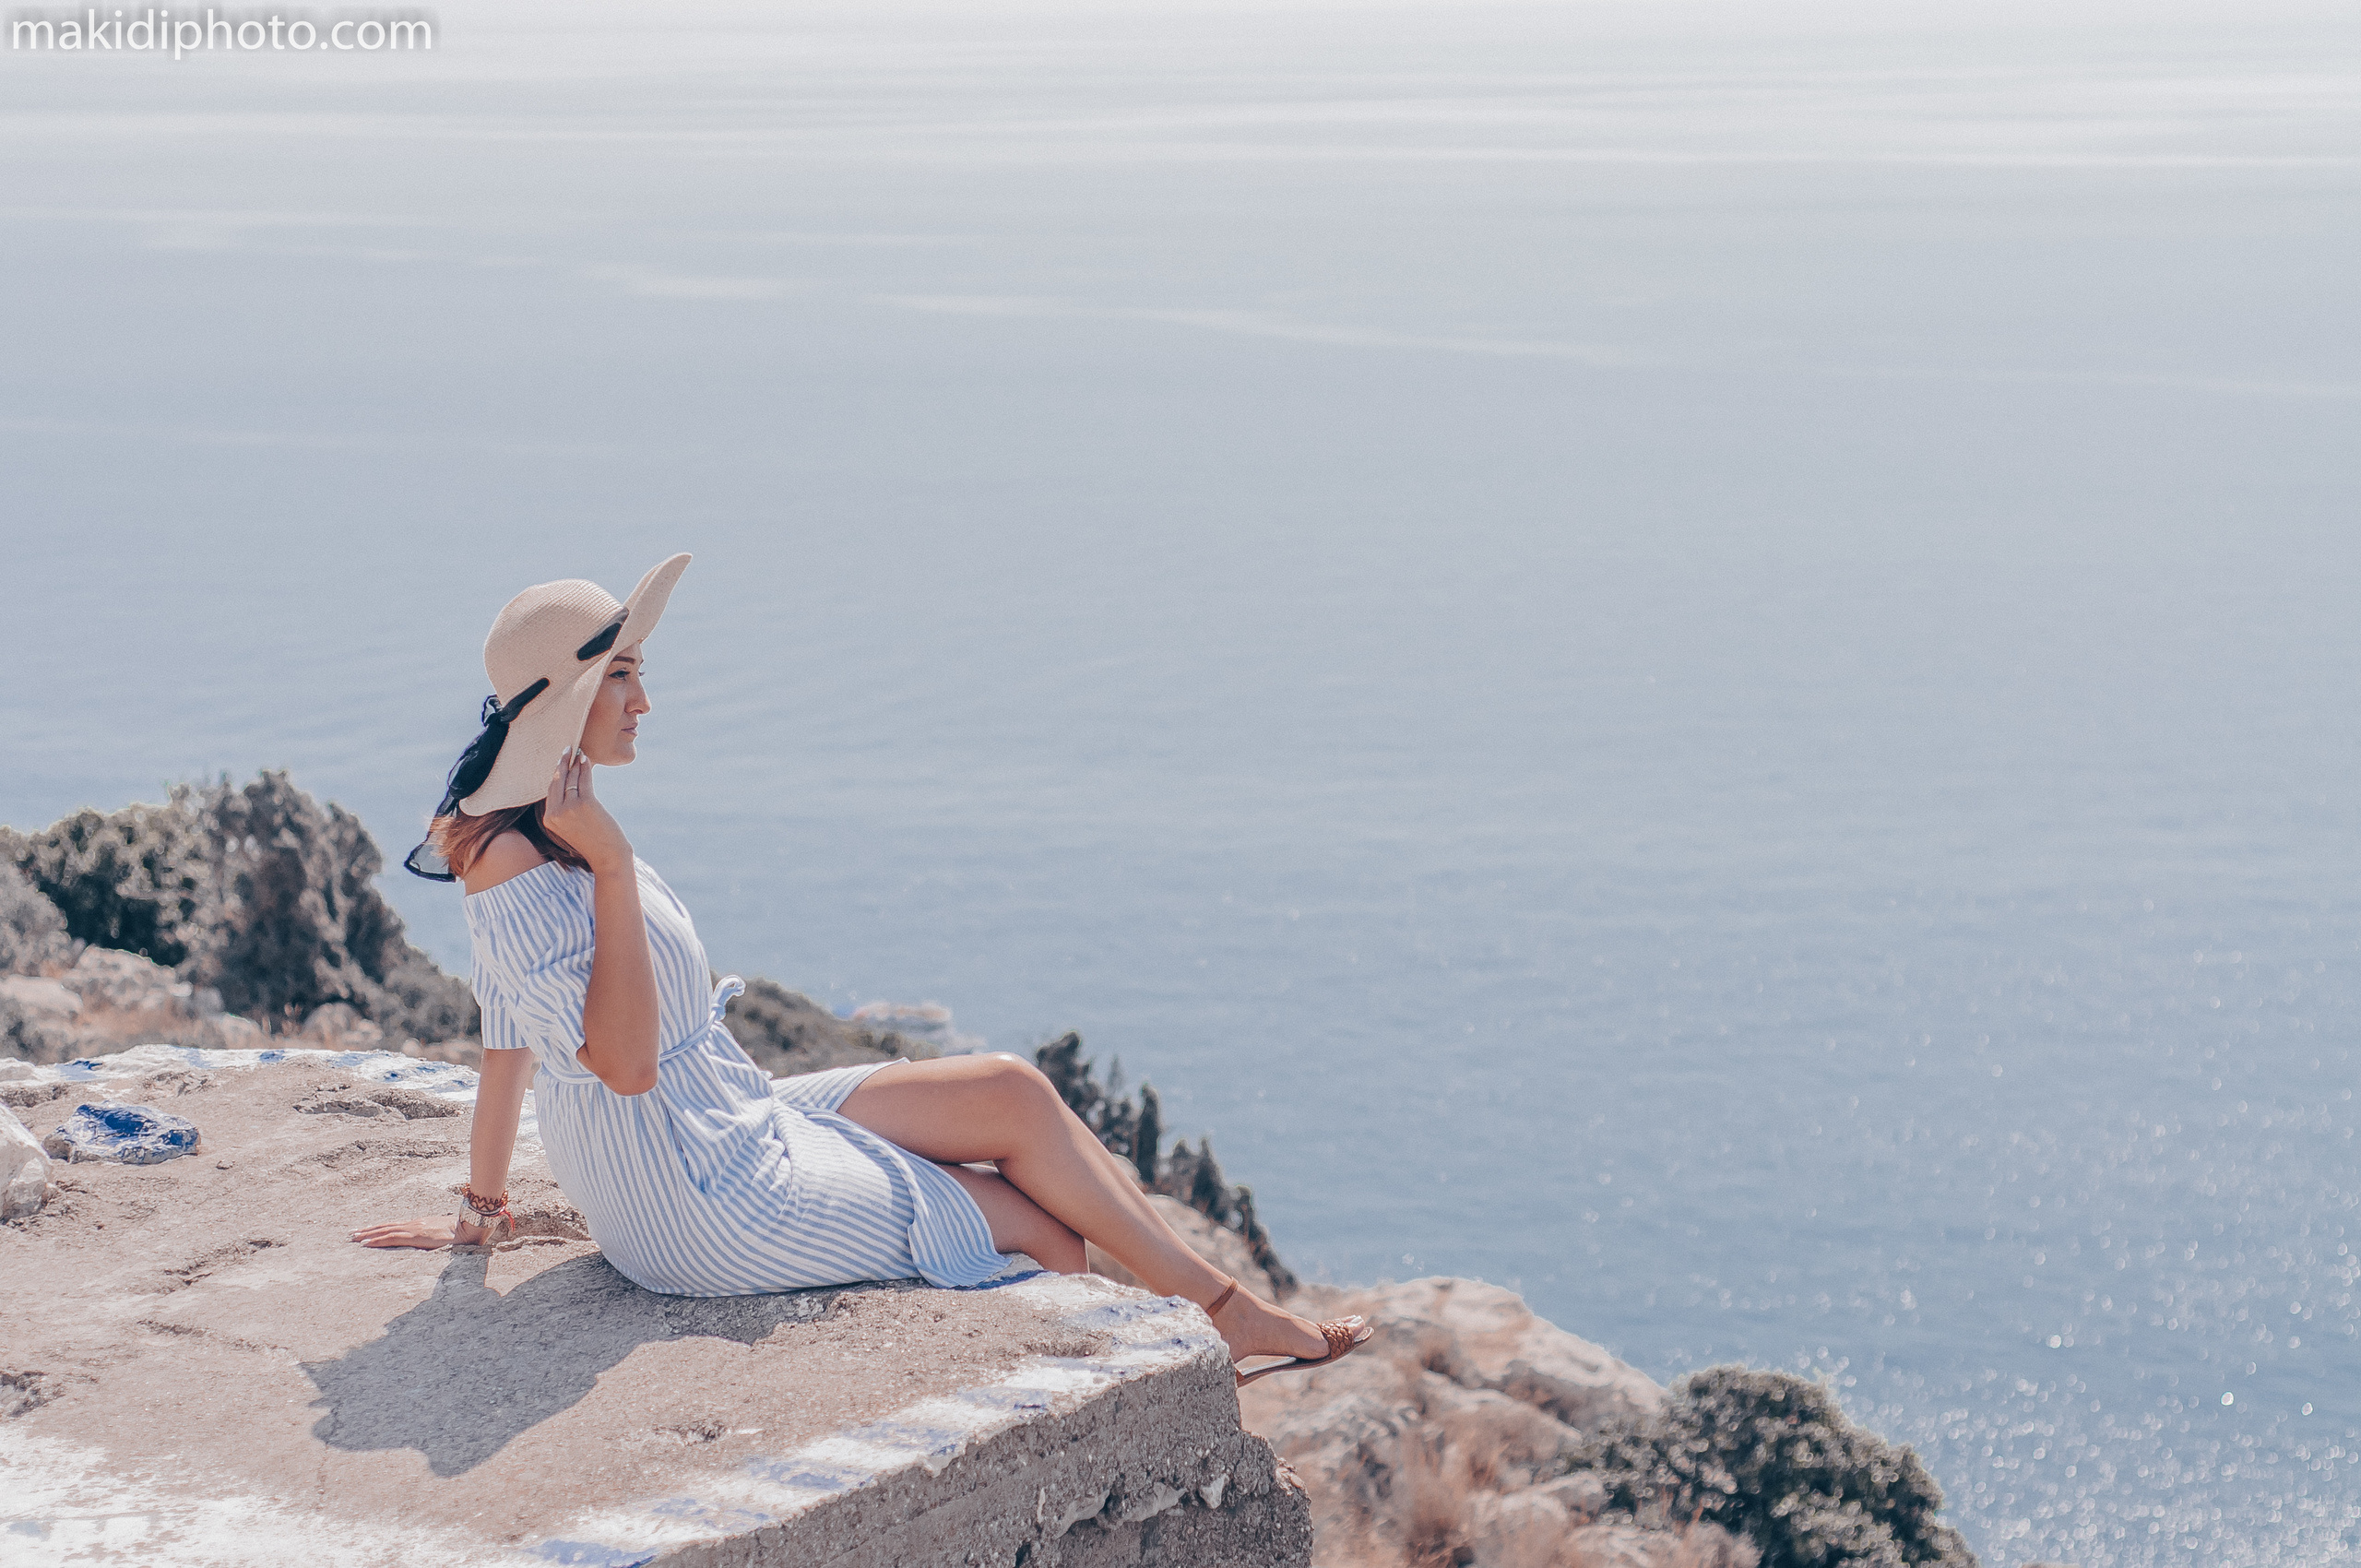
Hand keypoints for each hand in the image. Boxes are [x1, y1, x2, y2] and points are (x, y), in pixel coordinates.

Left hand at [350, 1215, 498, 1248]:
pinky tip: (366, 1243)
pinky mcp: (416, 1236)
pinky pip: (392, 1238)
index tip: (365, 1231)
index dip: (379, 1228)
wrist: (470, 1227)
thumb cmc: (461, 1232)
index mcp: (419, 1224)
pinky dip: (377, 1240)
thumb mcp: (444, 1235)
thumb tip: (432, 1243)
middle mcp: (414, 1224)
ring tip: (353, 1238)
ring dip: (368, 1235)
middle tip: (351, 1234)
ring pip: (385, 1231)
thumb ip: (435, 1237)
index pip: (394, 1225)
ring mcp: (414, 1229)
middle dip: (368, 1230)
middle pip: (386, 1226)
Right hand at [544, 748, 632, 875]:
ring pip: (571, 779)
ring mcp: (569, 808)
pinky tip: (586, 759)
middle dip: (562, 763)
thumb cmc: (593, 842)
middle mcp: (555, 813)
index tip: (559, 761)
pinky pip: (583, 779)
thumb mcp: (571, 827)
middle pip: (557, 781)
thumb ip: (565, 810)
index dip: (555, 774)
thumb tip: (569, 785)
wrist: (608, 857)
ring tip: (579, 753)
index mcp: (549, 820)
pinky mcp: (585, 803)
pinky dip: (585, 767)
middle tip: (567, 750)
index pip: (550, 791)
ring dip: (575, 763)